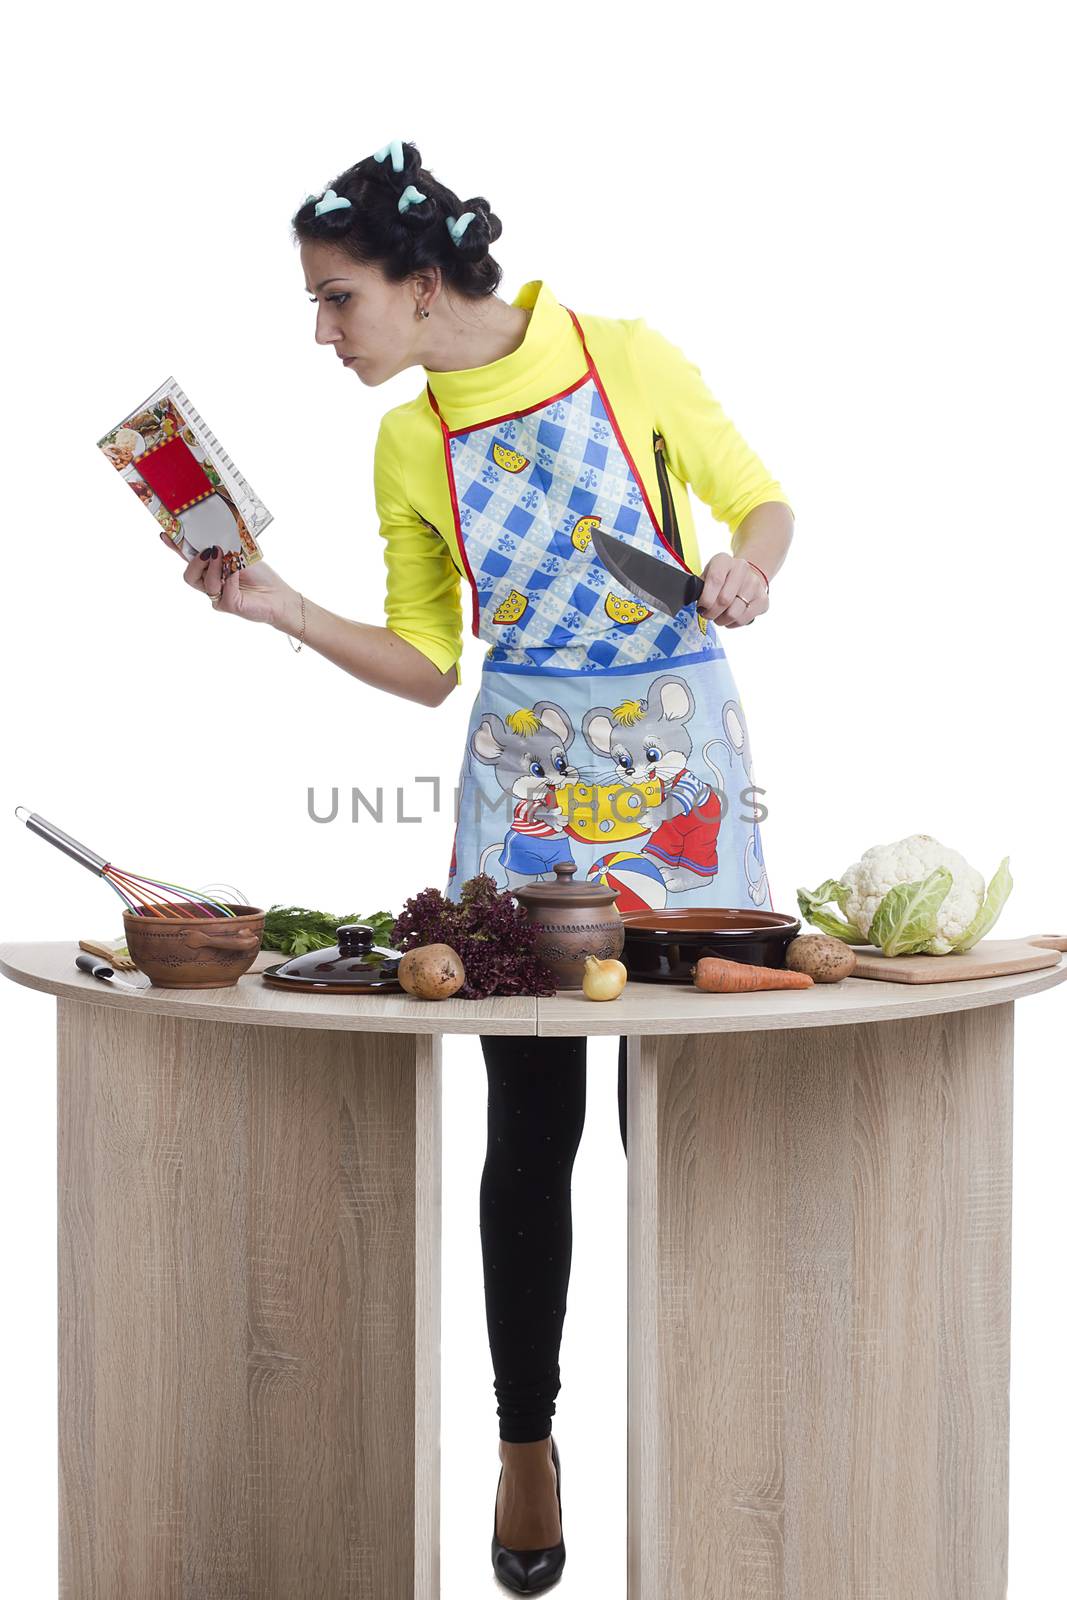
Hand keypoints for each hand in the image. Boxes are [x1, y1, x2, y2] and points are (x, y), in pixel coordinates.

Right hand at [161, 533, 300, 629]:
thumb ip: (224, 548)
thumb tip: (210, 540)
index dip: (176, 547)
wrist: (278, 596)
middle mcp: (210, 584)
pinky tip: (239, 572)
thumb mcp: (240, 555)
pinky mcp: (227, 605)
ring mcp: (217, 597)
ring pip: (205, 583)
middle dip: (195, 562)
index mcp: (210, 569)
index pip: (189, 558)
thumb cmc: (260, 576)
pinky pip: (223, 590)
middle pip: (189, 575)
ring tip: (226, 558)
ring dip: (215, 567)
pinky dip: (231, 577)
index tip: (165, 533)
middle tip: (209, 550)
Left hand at [697, 553, 768, 627]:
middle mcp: (742, 569)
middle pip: (724, 600)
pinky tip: (730, 617)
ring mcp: (755, 584)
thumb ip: (699, 586)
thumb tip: (692, 598)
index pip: (715, 580)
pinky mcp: (762, 600)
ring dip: (721, 620)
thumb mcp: (707, 575)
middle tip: (707, 614)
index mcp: (724, 560)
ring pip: (733, 613)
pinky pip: (743, 619)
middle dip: (711, 612)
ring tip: (718, 616)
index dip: (706, 599)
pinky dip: (733, 623)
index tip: (701, 607)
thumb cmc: (722, 579)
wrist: (745, 577)